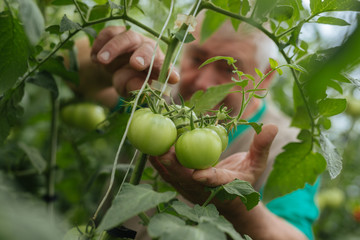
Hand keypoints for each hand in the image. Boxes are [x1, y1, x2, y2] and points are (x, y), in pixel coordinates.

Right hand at [91, 26, 178, 96]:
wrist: (113, 68)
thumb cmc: (128, 80)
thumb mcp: (131, 88)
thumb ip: (135, 88)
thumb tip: (140, 90)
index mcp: (157, 64)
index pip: (165, 67)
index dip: (169, 72)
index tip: (173, 79)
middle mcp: (148, 48)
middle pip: (148, 48)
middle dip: (143, 56)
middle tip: (135, 64)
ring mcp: (133, 39)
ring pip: (128, 37)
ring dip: (114, 48)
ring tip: (100, 61)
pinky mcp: (117, 33)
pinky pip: (109, 33)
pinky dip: (100, 44)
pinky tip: (94, 58)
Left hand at [149, 124, 277, 205]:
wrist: (232, 202)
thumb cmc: (246, 181)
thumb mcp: (257, 165)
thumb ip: (262, 146)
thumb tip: (273, 125)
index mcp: (226, 186)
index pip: (217, 182)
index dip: (208, 178)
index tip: (199, 173)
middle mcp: (205, 190)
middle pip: (187, 179)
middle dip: (174, 166)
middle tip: (164, 148)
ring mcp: (190, 189)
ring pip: (172, 177)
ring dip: (161, 162)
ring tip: (150, 142)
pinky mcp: (181, 186)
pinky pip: (167, 174)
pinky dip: (158, 162)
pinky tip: (149, 148)